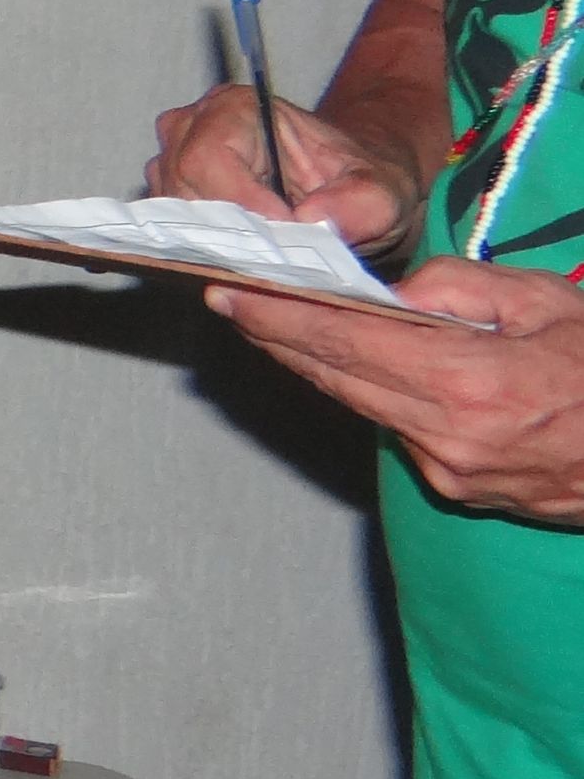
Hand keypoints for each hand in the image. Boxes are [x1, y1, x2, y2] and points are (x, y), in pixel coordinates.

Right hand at [148, 82, 424, 257]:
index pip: (208, 158)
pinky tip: (246, 260)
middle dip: (229, 230)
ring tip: (267, 258)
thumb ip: (359, 204)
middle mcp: (190, 128)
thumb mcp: (380, 192)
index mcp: (236, 107)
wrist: (351, 190)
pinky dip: (206, 252)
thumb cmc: (361, 181)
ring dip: (216, 244)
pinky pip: (170, 232)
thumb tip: (312, 220)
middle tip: (279, 256)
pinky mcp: (170, 199)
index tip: (285, 235)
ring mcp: (171, 163)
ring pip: (170, 215)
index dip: (240, 203)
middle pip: (182, 189)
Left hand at [211, 257, 583, 521]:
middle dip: (280, 337)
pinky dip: (370, 393)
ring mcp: (452, 471)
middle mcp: (449, 437)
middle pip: (338, 379)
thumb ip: (461, 289)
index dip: (282, 317)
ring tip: (270, 322)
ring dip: (316, 364)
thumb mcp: (548, 303)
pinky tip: (347, 362)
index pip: (347, 343)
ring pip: (363, 406)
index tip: (233, 293)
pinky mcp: (461, 489)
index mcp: (470, 384)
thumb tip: (393, 293)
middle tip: (230, 300)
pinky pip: (399, 428)